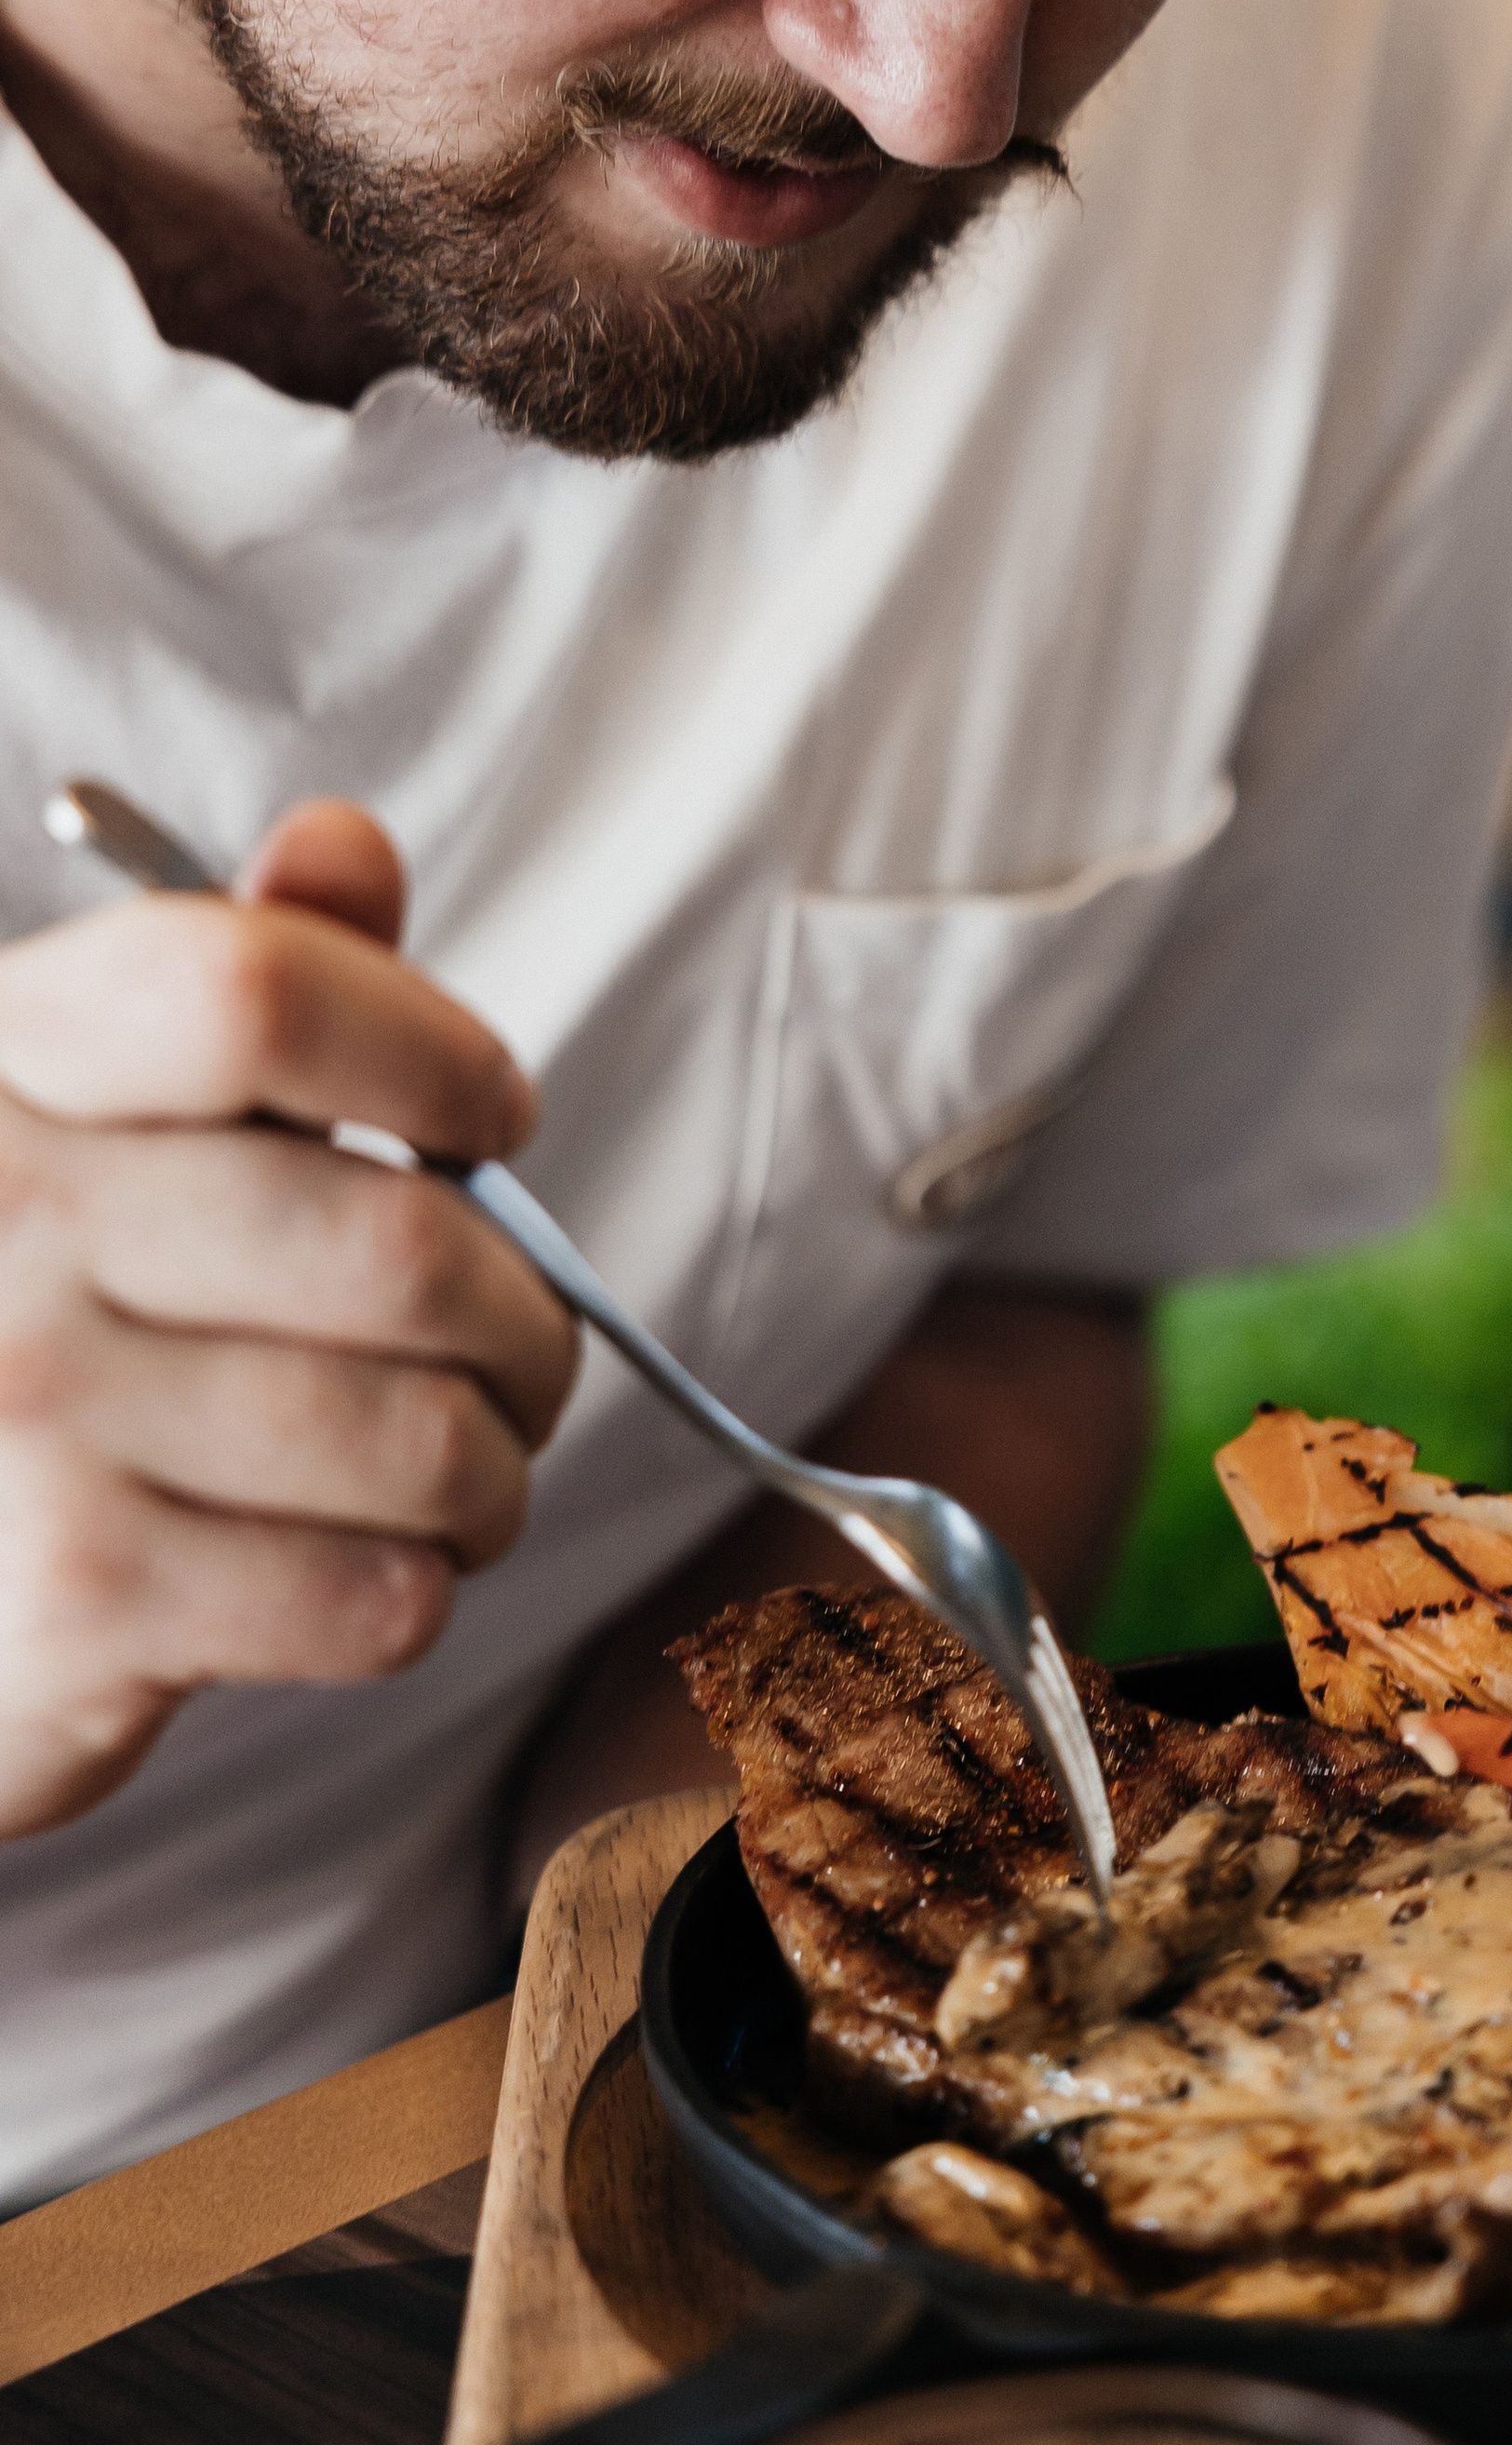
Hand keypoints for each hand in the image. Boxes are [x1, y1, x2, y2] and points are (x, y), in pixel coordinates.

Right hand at [0, 801, 580, 1835]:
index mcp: (6, 1065)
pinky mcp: (73, 1598)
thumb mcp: (89, 1125)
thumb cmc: (25, 1328)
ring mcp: (23, 1405)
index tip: (487, 1120)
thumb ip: (232, 987)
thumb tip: (347, 846)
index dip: (427, 1049)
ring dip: (493, 1469)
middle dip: (526, 1321)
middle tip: (526, 1355)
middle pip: (393, 1243)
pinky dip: (420, 1585)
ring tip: (466, 1470)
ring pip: (416, 1434)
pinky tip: (374, 1565)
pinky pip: (372, 1592)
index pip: (251, 988)